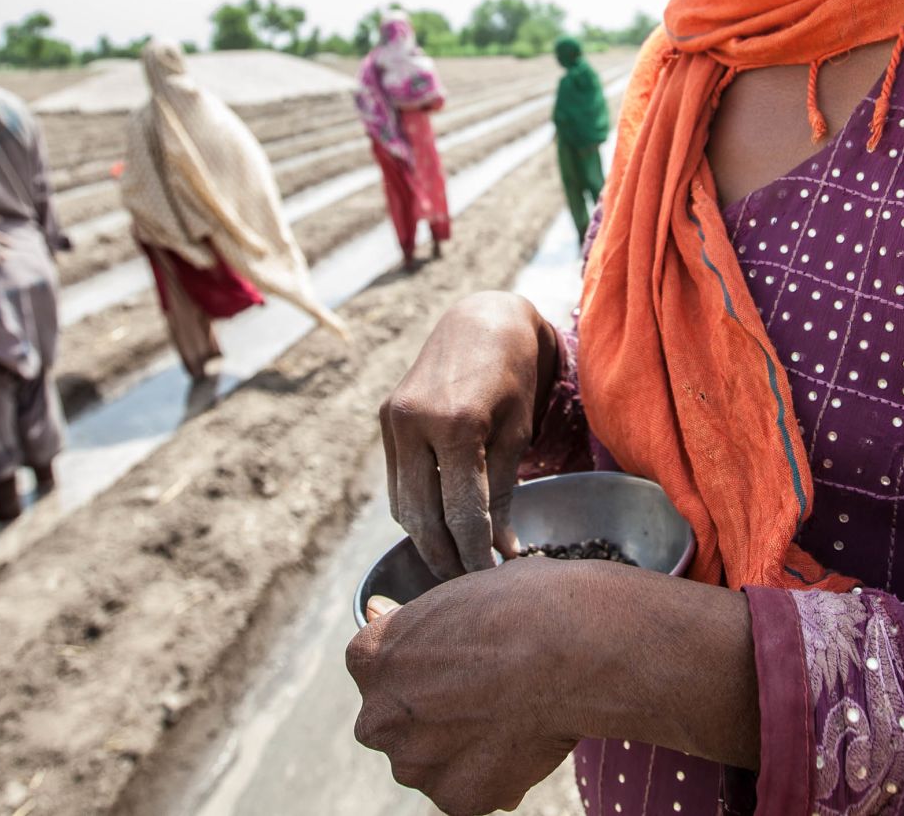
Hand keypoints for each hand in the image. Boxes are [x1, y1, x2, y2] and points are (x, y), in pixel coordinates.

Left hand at [347, 558, 582, 814]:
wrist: (573, 648)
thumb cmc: (520, 604)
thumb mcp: (453, 594)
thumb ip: (410, 621)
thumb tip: (378, 611)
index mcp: (369, 659)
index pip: (377, 670)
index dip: (419, 667)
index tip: (453, 662)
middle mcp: (379, 716)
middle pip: (393, 723)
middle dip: (426, 715)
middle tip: (481, 694)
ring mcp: (415, 763)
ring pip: (426, 762)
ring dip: (455, 748)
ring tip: (507, 716)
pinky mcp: (456, 797)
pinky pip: (465, 789)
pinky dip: (489, 774)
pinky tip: (520, 739)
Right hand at [380, 291, 561, 578]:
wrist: (481, 319)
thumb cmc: (514, 374)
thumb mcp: (517, 431)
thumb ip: (504, 490)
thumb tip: (502, 550)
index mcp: (456, 424)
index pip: (461, 511)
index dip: (476, 553)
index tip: (493, 580)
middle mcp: (414, 422)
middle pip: (423, 516)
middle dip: (447, 557)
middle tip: (472, 586)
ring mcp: (393, 421)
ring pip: (403, 505)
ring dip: (427, 540)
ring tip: (457, 565)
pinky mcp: (386, 419)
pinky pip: (398, 483)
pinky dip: (416, 511)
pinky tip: (439, 529)